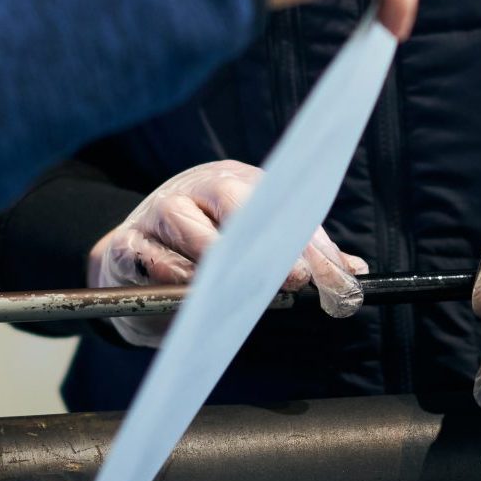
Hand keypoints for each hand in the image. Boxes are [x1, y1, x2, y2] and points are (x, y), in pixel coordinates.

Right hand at [89, 160, 366, 346]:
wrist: (130, 262)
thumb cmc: (204, 252)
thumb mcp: (253, 248)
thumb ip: (302, 258)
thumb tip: (355, 273)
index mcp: (237, 185)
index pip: (279, 205)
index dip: (306, 240)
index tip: (326, 275)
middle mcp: (198, 190)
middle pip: (233, 199)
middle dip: (265, 242)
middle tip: (292, 280)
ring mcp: (158, 212)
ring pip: (185, 225)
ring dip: (213, 259)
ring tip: (237, 291)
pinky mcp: (124, 243)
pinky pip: (145, 256)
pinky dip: (167, 275)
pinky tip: (188, 296)